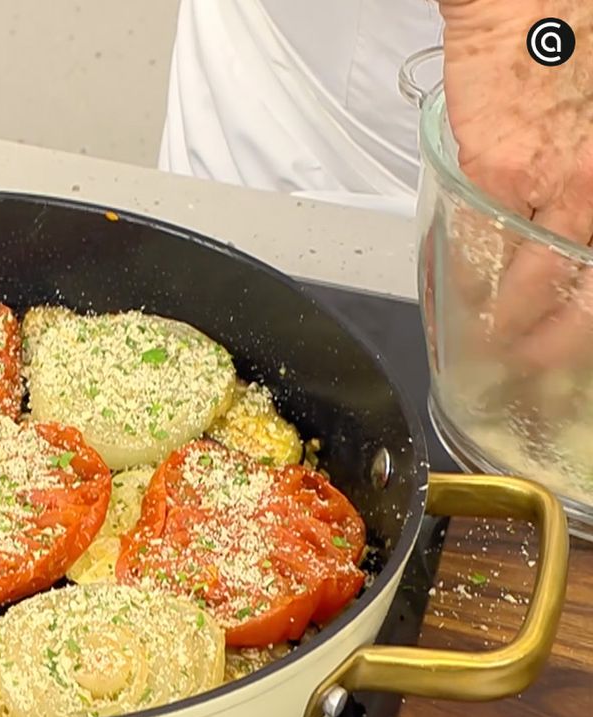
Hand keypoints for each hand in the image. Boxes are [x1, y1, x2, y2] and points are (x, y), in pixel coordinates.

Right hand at [439, 0, 592, 370]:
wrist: (532, 0)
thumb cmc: (576, 45)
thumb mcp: (592, 138)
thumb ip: (579, 197)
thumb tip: (563, 240)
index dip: (578, 326)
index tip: (561, 348)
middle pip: (576, 293)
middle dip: (548, 342)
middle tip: (525, 367)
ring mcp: (551, 185)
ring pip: (524, 281)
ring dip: (499, 326)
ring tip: (483, 350)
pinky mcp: (496, 173)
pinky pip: (473, 251)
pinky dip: (456, 288)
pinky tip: (451, 309)